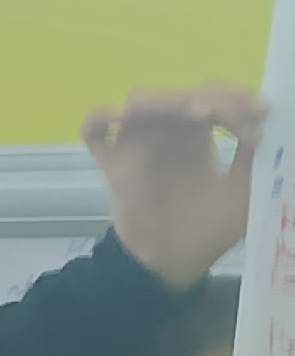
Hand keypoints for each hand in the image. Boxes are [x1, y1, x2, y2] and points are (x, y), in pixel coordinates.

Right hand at [88, 82, 269, 287]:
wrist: (175, 262)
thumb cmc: (212, 228)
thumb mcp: (248, 189)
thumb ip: (253, 154)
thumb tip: (261, 117)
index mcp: (200, 133)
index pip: (214, 95)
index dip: (236, 96)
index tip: (259, 115)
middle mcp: (168, 131)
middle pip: (179, 93)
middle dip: (207, 97)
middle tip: (228, 115)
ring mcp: (137, 143)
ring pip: (140, 101)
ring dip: (167, 100)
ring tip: (196, 114)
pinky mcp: (113, 162)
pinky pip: (93, 130)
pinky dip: (99, 117)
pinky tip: (117, 118)